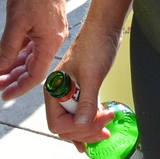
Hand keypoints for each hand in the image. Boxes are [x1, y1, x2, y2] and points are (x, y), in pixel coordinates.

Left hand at [0, 0, 67, 102]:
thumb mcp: (16, 22)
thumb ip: (8, 47)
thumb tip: (2, 66)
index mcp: (50, 42)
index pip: (35, 75)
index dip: (19, 87)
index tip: (3, 94)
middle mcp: (53, 39)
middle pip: (34, 67)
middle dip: (13, 78)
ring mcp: (51, 31)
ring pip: (32, 56)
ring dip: (15, 65)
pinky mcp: (46, 22)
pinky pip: (33, 44)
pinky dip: (20, 52)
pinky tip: (6, 56)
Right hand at [44, 26, 123, 148]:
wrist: (104, 29)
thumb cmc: (95, 45)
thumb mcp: (92, 76)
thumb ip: (87, 102)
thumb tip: (83, 124)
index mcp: (54, 89)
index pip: (58, 123)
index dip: (76, 128)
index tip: (95, 123)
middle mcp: (59, 94)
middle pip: (66, 126)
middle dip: (85, 131)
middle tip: (104, 129)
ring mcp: (70, 93)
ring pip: (75, 122)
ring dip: (89, 129)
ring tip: (105, 129)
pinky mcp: (81, 91)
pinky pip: (82, 113)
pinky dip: (90, 122)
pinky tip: (99, 125)